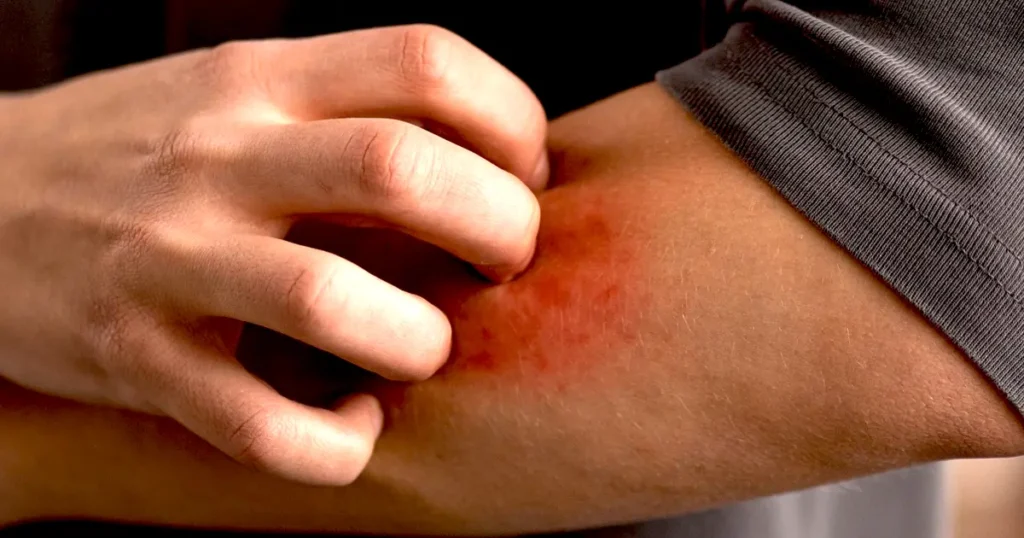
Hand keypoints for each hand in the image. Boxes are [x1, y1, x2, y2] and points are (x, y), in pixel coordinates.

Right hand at [0, 24, 545, 484]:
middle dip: (498, 227)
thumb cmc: (148, 152)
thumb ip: (351, 110)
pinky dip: (336, 444)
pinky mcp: (135, 358)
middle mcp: (219, 155)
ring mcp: (170, 257)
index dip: (511, 125)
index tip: (520, 176)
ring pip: (330, 301)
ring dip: (417, 340)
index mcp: (262, 78)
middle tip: (504, 265)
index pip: (428, 64)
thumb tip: (499, 164)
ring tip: (421, 348)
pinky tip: (354, 427)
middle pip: (402, 170)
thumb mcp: (240, 93)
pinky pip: (259, 426)